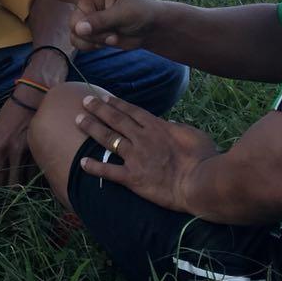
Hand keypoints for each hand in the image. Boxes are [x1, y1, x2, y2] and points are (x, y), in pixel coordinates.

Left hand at [0, 94, 35, 186]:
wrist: (33, 97)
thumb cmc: (10, 114)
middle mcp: (13, 149)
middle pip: (10, 184)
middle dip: (9, 191)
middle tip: (8, 193)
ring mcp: (29, 150)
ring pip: (26, 180)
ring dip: (23, 185)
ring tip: (20, 185)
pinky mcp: (44, 149)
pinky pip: (38, 172)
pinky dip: (34, 177)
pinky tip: (32, 175)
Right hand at [15, 0, 160, 51]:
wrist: (146, 31)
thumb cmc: (139, 12)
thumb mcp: (125, 13)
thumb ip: (102, 20)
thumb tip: (78, 29)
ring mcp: (84, 15)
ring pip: (75, 28)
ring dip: (93, 36)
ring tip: (113, 34)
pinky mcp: (85, 32)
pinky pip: (79, 41)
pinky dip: (93, 44)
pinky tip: (109, 41)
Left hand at [73, 92, 217, 210]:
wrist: (200, 183)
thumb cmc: (203, 158)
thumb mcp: (192, 133)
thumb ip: (176, 127)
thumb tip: (167, 125)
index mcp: (157, 127)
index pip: (132, 111)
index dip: (116, 104)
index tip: (105, 97)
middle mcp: (142, 138)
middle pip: (115, 120)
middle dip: (98, 109)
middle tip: (85, 101)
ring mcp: (135, 157)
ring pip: (108, 139)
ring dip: (91, 128)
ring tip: (78, 120)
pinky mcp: (132, 178)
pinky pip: (108, 171)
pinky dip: (94, 167)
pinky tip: (81, 162)